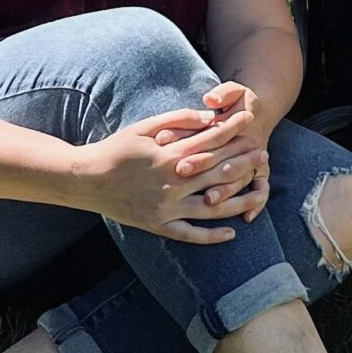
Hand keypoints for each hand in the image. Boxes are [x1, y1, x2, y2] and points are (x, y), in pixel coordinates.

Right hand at [79, 102, 266, 241]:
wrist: (87, 180)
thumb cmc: (117, 149)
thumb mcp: (144, 127)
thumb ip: (177, 120)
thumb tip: (208, 116)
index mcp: (169, 155)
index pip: (210, 141)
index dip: (233, 129)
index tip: (251, 121)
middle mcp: (172, 183)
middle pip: (217, 172)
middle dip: (244, 162)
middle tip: (264, 155)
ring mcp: (166, 207)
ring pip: (212, 207)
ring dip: (239, 200)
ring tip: (260, 193)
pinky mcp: (158, 225)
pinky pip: (190, 233)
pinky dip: (211, 236)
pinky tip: (231, 232)